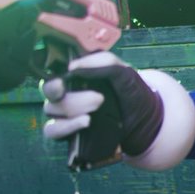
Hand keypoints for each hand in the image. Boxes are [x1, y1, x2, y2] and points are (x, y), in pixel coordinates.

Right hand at [41, 51, 162, 156]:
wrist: (143, 119)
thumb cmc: (130, 91)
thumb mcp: (124, 71)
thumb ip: (104, 62)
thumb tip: (73, 66)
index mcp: (75, 75)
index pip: (53, 72)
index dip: (54, 77)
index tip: (64, 82)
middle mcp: (65, 92)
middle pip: (50, 91)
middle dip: (74, 96)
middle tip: (99, 99)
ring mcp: (64, 113)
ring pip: (50, 109)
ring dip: (72, 110)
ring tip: (94, 112)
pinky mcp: (67, 131)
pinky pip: (52, 130)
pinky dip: (66, 127)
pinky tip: (85, 122)